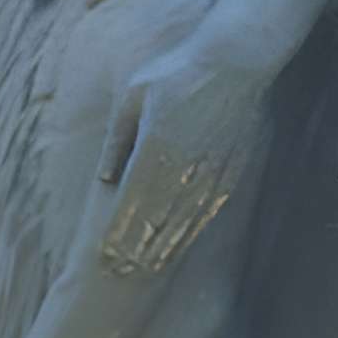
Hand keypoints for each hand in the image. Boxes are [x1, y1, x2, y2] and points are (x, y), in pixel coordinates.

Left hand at [98, 35, 272, 273]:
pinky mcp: (229, 170)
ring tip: (148, 271)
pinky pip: (207, 208)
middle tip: (121, 276)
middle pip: (157, 219)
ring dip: (165, 247)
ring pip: (184, 219)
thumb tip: (104, 179)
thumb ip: (117, 139)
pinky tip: (181, 244)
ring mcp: (210, 170)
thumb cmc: (177, 71)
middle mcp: (184, 164)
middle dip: (138, 250)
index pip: (132, 201)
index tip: (105, 256)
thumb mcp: (134, 96)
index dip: (119, 232)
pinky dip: (191, 230)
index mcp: (155, 145)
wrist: (234, 60)